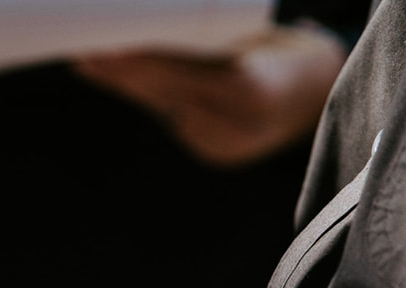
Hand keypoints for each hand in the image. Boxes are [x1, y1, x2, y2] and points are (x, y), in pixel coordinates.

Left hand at [76, 24, 348, 167]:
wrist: (324, 97)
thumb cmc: (291, 50)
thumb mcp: (257, 36)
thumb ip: (208, 37)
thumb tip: (151, 20)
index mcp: (254, 92)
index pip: (182, 75)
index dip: (141, 62)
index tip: (107, 45)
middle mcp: (236, 126)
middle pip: (164, 93)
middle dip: (120, 71)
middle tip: (81, 48)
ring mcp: (223, 143)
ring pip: (162, 104)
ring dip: (123, 81)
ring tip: (86, 58)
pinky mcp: (212, 149)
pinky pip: (170, 112)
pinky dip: (145, 91)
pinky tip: (113, 76)